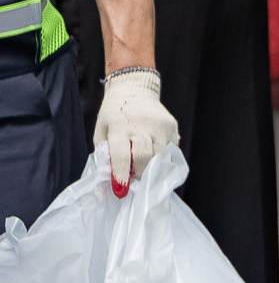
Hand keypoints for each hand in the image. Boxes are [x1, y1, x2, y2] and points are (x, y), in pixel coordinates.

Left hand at [94, 68, 177, 195]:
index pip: (121, 154)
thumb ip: (105, 155)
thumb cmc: (114, 116)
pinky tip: (155, 158)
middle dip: (139, 174)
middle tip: (134, 181)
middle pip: (144, 157)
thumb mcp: (102, 132)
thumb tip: (111, 181)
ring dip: (152, 168)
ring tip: (145, 172)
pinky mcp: (172, 127)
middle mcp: (141, 125)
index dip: (121, 175)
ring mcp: (160, 126)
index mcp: (118, 126)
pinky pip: (170, 150)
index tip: (121, 191)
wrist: (134, 91)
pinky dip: (162, 158)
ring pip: (160, 156)